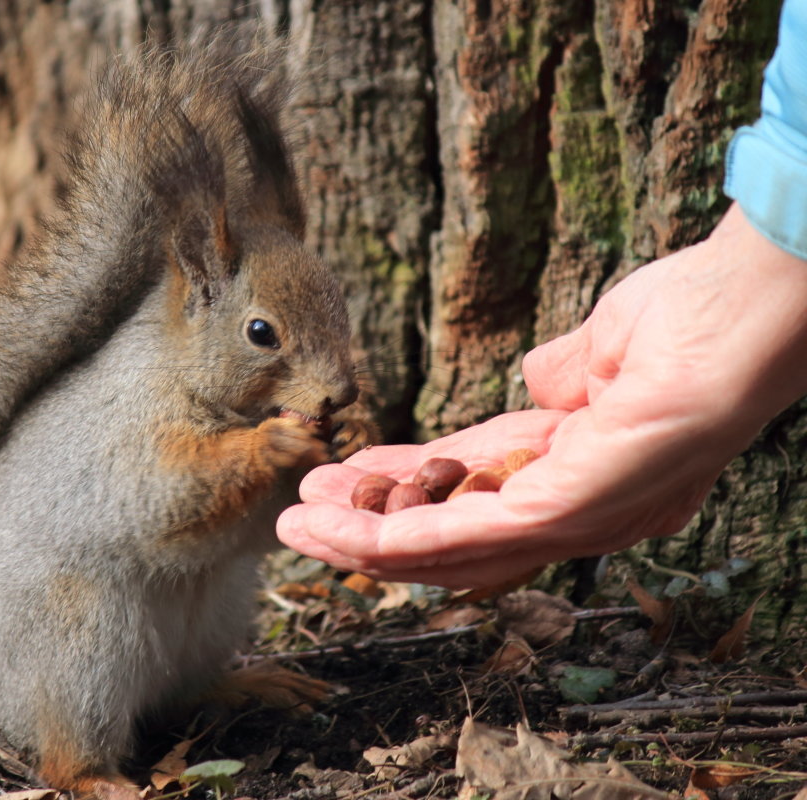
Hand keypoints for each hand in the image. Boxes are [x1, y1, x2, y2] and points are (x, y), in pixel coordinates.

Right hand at [277, 204, 806, 587]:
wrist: (745, 305)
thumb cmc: (693, 319)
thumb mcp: (602, 351)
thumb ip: (561, 376)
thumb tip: (536, 384)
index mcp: (579, 473)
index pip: (471, 498)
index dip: (399, 493)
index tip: (341, 480)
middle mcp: (577, 513)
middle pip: (451, 543)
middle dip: (367, 532)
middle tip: (300, 520)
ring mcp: (575, 519)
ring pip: (445, 554)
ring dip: (361, 546)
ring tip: (295, 529)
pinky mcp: (566, 512)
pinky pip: (460, 537)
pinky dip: (391, 540)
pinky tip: (338, 532)